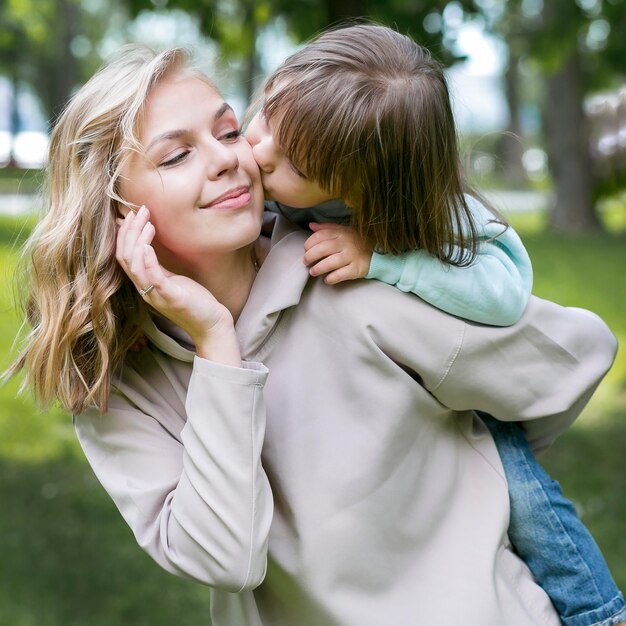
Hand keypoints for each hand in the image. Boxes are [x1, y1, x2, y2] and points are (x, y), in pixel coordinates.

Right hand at [116, 206, 239, 364]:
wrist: (211, 324)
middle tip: (140, 210)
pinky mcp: (170, 297)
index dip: (124, 234)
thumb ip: (157, 266)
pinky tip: (148, 245)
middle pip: (125, 257)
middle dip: (129, 231)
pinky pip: (152, 277)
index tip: (131, 214)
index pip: (123, 256)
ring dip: (138, 240)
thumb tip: (147, 245)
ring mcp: (156, 294)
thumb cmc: (193, 301)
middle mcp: (145, 290)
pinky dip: (147, 260)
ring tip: (147, 222)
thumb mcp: (171, 279)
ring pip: (134, 265)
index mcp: (144, 284)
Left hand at [303, 222, 372, 284]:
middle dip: (310, 256)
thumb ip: (327, 228)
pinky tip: (327, 279)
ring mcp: (352, 256)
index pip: (320, 235)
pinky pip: (341, 274)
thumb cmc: (356, 242)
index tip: (305, 249)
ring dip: (319, 268)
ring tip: (313, 272)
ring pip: (331, 262)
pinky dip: (332, 278)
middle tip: (306, 262)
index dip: (309, 243)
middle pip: (323, 249)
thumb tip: (311, 225)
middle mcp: (346, 243)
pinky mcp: (356, 269)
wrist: (378, 252)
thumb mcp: (343, 231)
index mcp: (341, 233)